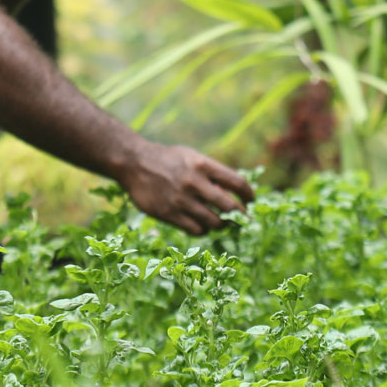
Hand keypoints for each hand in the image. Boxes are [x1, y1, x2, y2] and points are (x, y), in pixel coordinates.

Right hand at [119, 141, 253, 235]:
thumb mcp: (192, 156)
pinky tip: (202, 225)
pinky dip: (204, 230)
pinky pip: (196, 230)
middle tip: (242, 218)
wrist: (134, 163)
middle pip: (230, 206)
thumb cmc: (167, 159)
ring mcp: (181, 200)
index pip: (237, 182)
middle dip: (240, 215)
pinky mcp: (169, 214)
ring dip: (222, 225)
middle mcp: (194, 183)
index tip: (251, 200)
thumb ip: (211, 172)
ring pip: (214, 222)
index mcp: (203, 165)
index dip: (249, 194)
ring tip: (221, 223)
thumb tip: (234, 192)